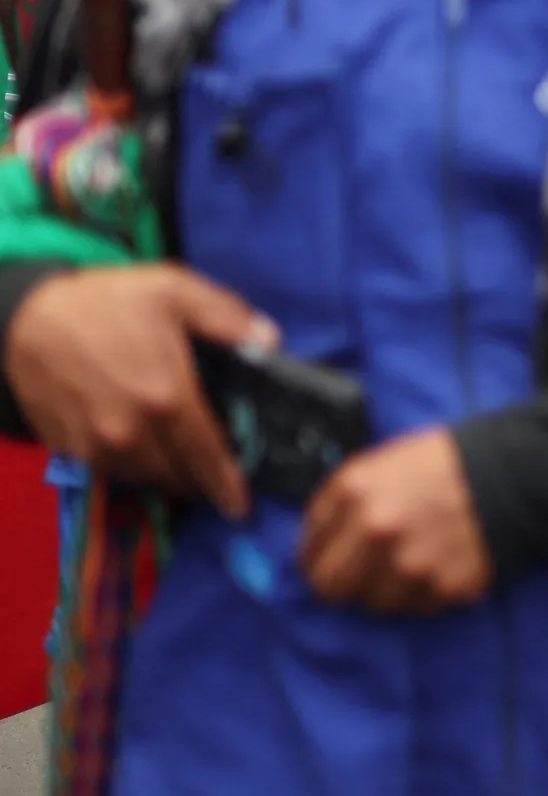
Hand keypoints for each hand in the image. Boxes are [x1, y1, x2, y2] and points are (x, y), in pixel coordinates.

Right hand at [4, 263, 275, 517]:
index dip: (226, 484)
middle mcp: (132, 431)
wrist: (28, 317)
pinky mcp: (67, 448)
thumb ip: (227, 317)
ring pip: (142, 478)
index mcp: (168, 397)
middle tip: (212, 470)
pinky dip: (130, 468)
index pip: (207, 456)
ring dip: (165, 475)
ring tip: (179, 461)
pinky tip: (142, 448)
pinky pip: (109, 471)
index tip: (240, 505)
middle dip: (198, 478)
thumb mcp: (175, 290)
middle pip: (176, 474)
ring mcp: (95, 444)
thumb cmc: (107, 300)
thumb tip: (270, 341)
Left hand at [299, 428, 492, 613]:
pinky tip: (437, 566)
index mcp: (357, 491)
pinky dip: (423, 593)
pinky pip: (416, 607)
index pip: (309, 551)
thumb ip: (343, 498)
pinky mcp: (444, 587)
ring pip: (374, 604)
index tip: (327, 560)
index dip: (315, 558)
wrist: (517, 470)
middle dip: (341, 583)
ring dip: (385, 590)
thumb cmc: (447, 461)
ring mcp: (411, 563)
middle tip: (360, 575)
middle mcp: (377, 530)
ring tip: (409, 565)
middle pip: (332, 587)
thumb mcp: (384, 461)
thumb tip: (315, 539)